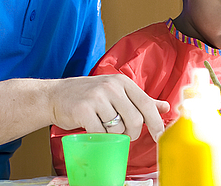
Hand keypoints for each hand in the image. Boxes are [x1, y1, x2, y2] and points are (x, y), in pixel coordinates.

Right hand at [48, 74, 169, 140]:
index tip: (160, 137)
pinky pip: (100, 132)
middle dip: (132, 133)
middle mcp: (112, 87)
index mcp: (123, 82)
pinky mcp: (83, 109)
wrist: (56, 96)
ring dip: (114, 135)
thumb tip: (165, 107)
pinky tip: (93, 129)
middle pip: (135, 120)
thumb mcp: (117, 92)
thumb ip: (140, 100)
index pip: (147, 104)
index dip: (156, 123)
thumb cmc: (89, 95)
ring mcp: (97, 97)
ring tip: (104, 128)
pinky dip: (100, 137)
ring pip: (118, 128)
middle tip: (123, 133)